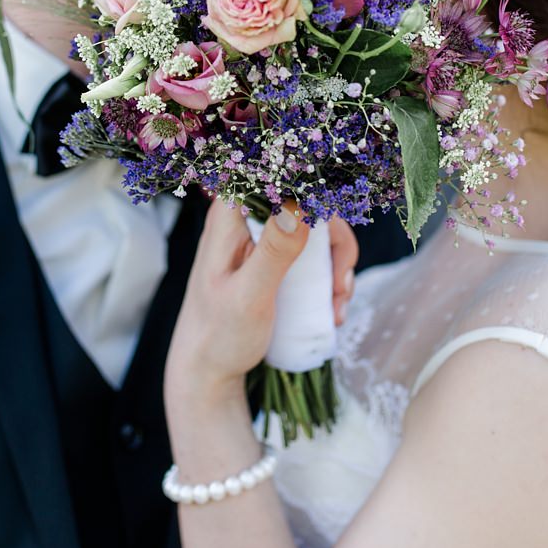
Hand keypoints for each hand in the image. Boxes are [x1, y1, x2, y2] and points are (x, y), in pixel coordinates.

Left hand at [163, 198, 355, 413]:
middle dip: (335, 243)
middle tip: (340, 285)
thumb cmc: (218, 335)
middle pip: (309, 204)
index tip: (335, 227)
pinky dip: (331, 280)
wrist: (207, 371)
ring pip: (318, 233)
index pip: (276, 176)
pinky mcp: (274, 263)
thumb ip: (273, 252)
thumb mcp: (249, 296)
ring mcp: (262, 242)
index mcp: (229, 217)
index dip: (313, 188)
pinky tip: (332, 311)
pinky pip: (314, 258)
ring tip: (337, 306)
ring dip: (337, 267)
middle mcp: (246, 221)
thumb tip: (300, 204)